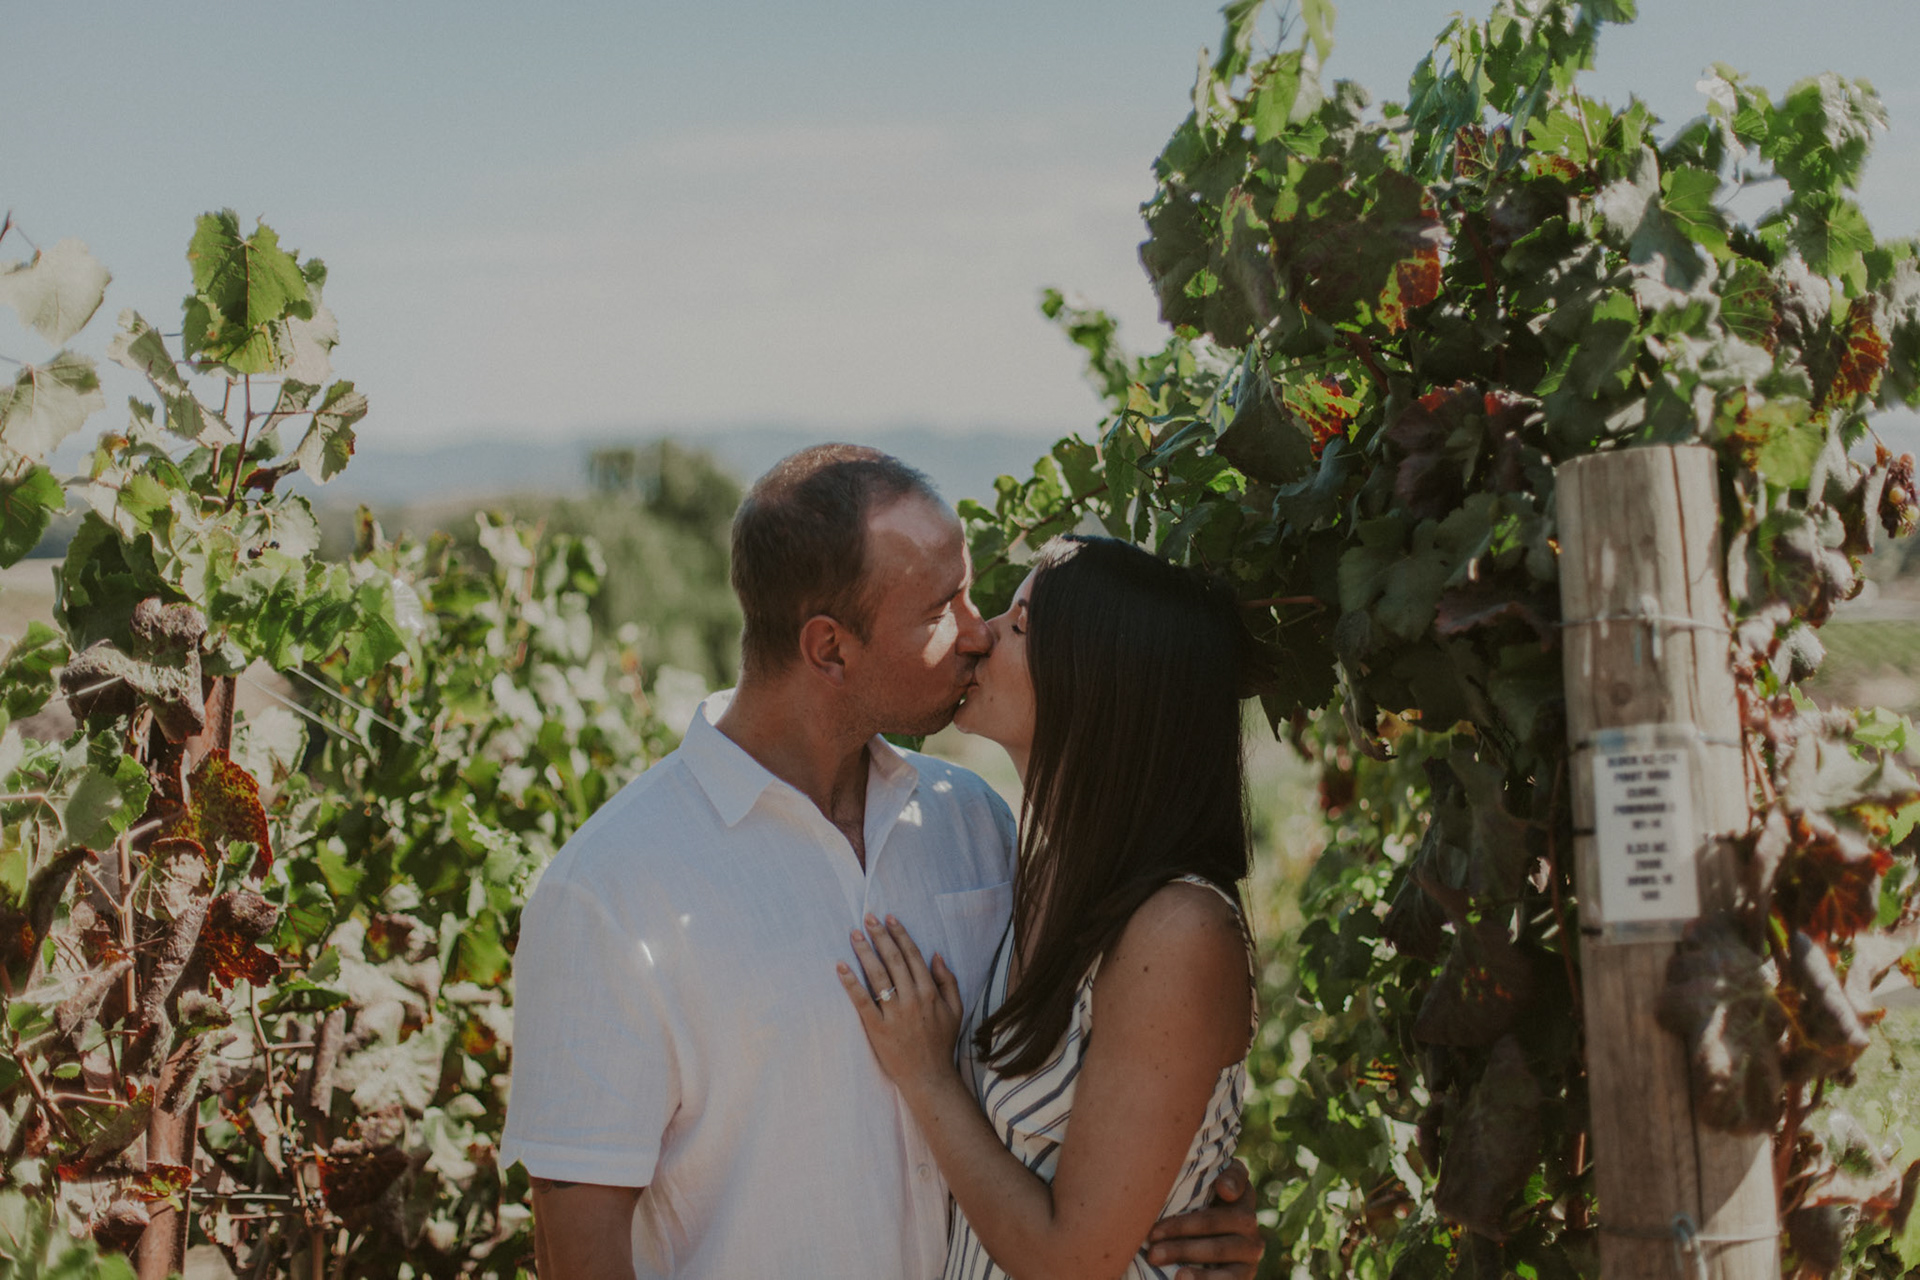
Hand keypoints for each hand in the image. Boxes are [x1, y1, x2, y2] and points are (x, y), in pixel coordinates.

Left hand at [837, 913, 963, 1098]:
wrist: (929, 1077)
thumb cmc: (941, 1042)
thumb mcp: (955, 1010)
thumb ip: (948, 981)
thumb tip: (936, 954)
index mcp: (930, 992)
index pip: (912, 956)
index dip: (900, 934)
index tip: (890, 918)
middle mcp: (912, 999)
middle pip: (893, 960)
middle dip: (880, 936)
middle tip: (868, 917)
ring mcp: (894, 1014)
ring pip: (877, 976)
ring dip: (865, 952)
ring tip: (854, 934)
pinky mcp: (877, 1028)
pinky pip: (861, 1001)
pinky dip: (851, 983)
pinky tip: (841, 967)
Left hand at [1142, 1158, 1264, 1279]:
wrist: (1199, 1247)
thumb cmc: (1191, 1209)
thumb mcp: (1196, 1190)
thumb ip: (1205, 1178)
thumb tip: (1226, 1190)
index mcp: (1239, 1194)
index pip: (1238, 1180)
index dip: (1232, 1182)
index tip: (1222, 1190)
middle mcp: (1249, 1222)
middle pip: (1215, 1222)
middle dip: (1181, 1230)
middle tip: (1151, 1240)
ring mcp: (1250, 1251)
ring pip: (1218, 1252)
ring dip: (1188, 1257)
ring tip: (1163, 1265)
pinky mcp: (1244, 1276)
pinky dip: (1203, 1279)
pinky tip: (1180, 1278)